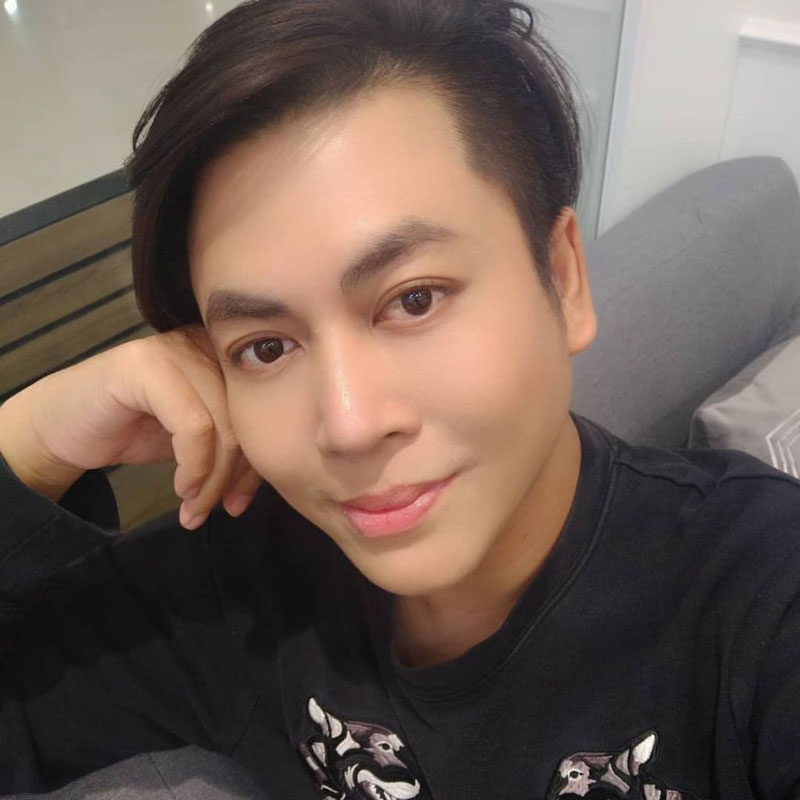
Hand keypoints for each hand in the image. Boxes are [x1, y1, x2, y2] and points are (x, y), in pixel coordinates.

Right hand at [0, 327, 260, 528]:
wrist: (64, 425)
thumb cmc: (136, 430)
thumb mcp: (199, 440)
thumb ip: (235, 445)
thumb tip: (278, 472)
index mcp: (228, 357)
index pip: (263, 412)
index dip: (257, 464)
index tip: (240, 503)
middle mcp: (207, 345)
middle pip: (247, 418)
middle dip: (236, 476)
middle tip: (217, 511)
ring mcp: (176, 350)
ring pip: (224, 425)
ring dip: (212, 480)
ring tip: (194, 508)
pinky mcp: (147, 366)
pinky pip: (194, 425)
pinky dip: (193, 466)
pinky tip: (180, 488)